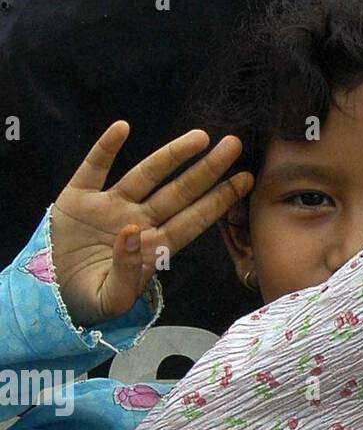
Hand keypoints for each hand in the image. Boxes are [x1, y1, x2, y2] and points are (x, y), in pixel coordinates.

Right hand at [50, 120, 254, 327]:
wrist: (52, 295)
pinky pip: (94, 167)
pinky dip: (105, 148)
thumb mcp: (112, 300)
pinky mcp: (78, 198)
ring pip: (145, 175)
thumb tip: (130, 231)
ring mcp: (109, 206)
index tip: (243, 181)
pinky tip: (122, 128)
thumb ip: (126, 273)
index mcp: (151, 248)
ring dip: (171, 155)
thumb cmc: (90, 301)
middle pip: (178, 192)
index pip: (192, 221)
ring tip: (200, 137)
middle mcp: (136, 221)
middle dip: (207, 170)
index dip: (217, 201)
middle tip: (234, 146)